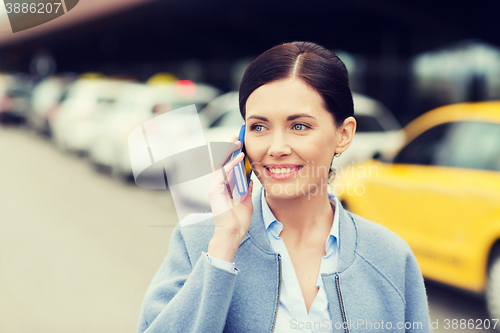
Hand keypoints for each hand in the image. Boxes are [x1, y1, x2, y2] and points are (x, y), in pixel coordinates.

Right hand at [207, 135, 253, 262]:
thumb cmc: (239, 220)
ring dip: (230, 151)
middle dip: (230, 148)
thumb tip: (249, 178)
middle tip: (238, 136)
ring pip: (221, 164)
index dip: (234, 154)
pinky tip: (239, 156)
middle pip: (223, 161)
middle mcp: (218, 184)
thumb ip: (246, 188)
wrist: (233, 233)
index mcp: (225, 186)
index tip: (242, 143)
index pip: (229, 166)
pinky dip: (231, 164)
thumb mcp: (246, 200)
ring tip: (238, 141)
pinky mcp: (214, 190)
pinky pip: (223, 173)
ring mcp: (215, 187)